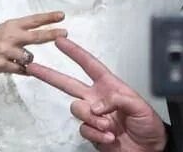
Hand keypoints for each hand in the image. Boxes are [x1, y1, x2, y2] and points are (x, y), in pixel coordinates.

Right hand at [0, 11, 67, 84]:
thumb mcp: (7, 29)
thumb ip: (24, 29)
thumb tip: (47, 30)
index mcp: (12, 25)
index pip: (33, 20)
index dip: (48, 17)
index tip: (62, 15)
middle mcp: (9, 37)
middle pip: (35, 36)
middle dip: (51, 34)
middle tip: (65, 33)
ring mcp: (5, 51)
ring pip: (29, 57)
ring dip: (29, 59)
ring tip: (20, 57)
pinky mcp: (1, 65)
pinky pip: (21, 69)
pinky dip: (25, 70)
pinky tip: (21, 68)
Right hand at [27, 38, 166, 151]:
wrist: (149, 148)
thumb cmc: (148, 124)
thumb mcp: (139, 105)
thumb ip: (117, 100)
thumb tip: (96, 105)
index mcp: (110, 86)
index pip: (89, 65)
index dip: (75, 53)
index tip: (61, 41)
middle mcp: (98, 98)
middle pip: (68, 84)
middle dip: (50, 75)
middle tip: (33, 67)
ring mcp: (93, 116)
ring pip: (77, 110)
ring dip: (92, 119)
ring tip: (109, 126)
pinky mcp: (92, 132)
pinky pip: (84, 129)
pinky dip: (96, 134)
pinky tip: (109, 136)